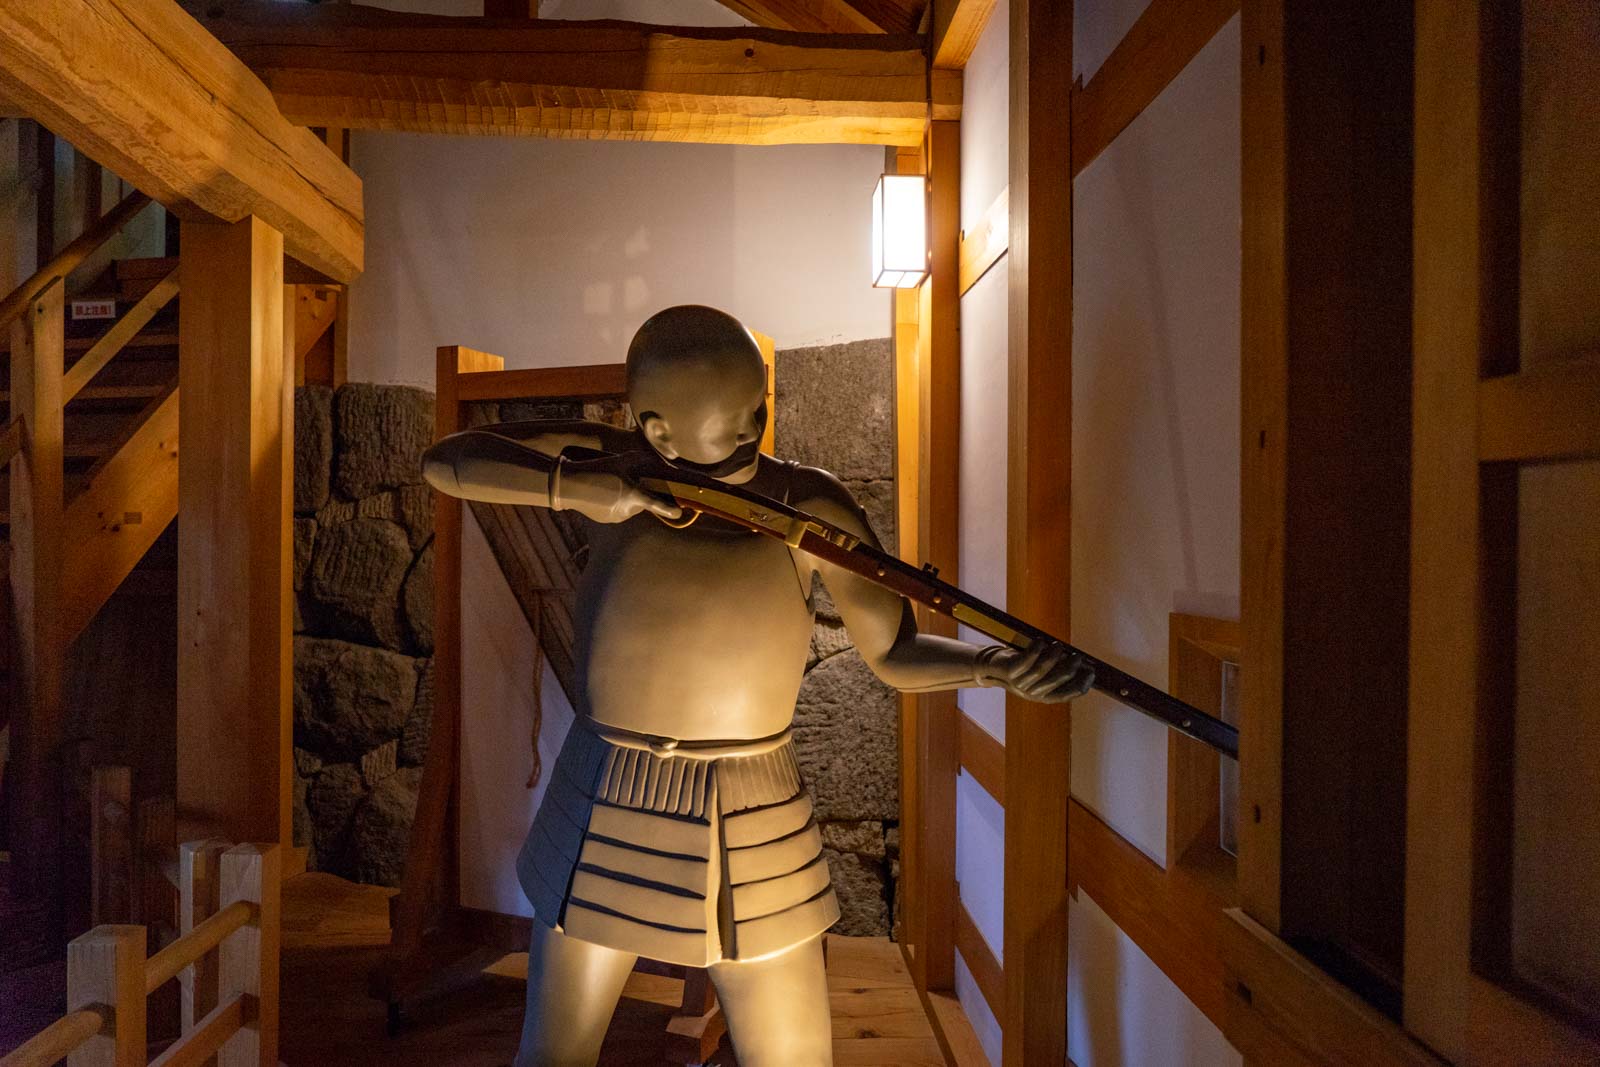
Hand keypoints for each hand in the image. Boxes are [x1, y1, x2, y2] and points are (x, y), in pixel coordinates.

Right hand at [556, 453, 683, 523]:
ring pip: (629, 508)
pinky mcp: (607, 520)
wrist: (570, 485)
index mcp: (632, 495)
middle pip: (640, 503)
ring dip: (625, 500)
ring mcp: (616, 517)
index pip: (655, 503)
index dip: (669, 509)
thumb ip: (641, 459)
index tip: (679, 513)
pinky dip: (614, 505)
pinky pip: (617, 512)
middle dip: (637, 494)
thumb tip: (657, 458)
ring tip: (609, 487)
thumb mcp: (620, 460)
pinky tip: (602, 494)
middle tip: (623, 482)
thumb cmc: (597, 469)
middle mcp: (627, 509)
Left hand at [978, 639, 1093, 702]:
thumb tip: (1083, 664)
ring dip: (1054, 656)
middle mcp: (1034, 693)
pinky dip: (1035, 649)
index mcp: (1045, 696)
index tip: (1091, 672)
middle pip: (1058, 680)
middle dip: (1071, 667)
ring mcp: (1021, 684)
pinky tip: (1041, 641)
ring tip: (1059, 645)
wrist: (991, 668)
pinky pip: (1027, 660)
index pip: (1068, 694)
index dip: (1082, 684)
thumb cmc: (1022, 667)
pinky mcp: (1011, 672)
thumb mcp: (1042, 672)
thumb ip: (1058, 670)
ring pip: (1043, 669)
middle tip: (1078, 656)